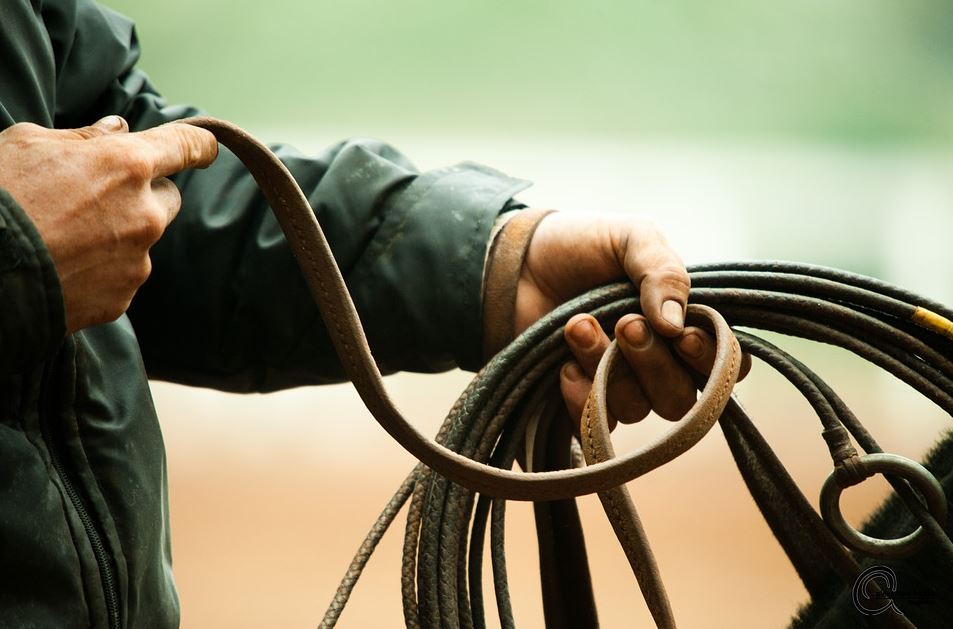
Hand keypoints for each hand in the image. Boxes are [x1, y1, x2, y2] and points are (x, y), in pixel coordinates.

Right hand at [0, 115, 217, 332]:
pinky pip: (122, 275)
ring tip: (66, 236)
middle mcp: (145, 213)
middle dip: (143, 194)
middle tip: (96, 196)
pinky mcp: (122, 296)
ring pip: (142, 239)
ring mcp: (138, 260)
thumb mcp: (29, 144)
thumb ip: (83, 138)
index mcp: (128, 165)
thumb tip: (117, 130)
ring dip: (119, 234)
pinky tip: (64, 265)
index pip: (186, 145)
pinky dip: (102, 269)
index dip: (199, 144)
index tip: (205, 148)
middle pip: (167, 197)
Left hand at [515, 212, 748, 427]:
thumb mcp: (629, 237)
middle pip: (681, 398)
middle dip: (654, 363)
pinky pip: (593, 422)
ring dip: (607, 369)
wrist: (515, 260)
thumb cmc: (581, 245)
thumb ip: (663, 271)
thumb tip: (676, 325)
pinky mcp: (580, 401)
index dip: (711, 362)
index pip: (725, 365)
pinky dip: (581, 396)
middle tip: (625, 323)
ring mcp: (619, 385)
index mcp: (683, 323)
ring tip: (578, 326)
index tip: (683, 337)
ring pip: (637, 408)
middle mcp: (659, 363)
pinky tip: (564, 365)